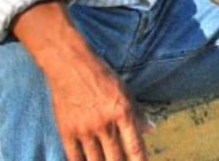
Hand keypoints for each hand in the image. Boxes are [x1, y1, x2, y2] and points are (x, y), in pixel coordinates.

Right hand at [11, 0, 148, 159]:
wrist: (70, 67)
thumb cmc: (101, 76)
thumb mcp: (125, 91)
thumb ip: (137, 113)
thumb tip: (151, 129)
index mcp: (122, 112)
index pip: (135, 145)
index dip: (140, 160)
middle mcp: (104, 124)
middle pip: (115, 158)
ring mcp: (85, 129)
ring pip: (95, 160)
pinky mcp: (67, 131)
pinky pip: (74, 157)